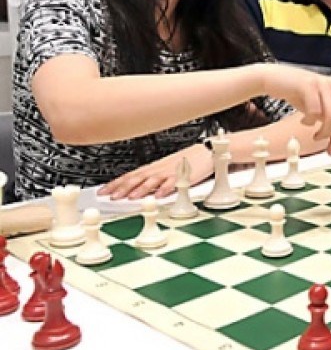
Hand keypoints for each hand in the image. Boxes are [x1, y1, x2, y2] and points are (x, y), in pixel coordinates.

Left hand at [98, 144, 212, 199]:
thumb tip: (137, 191)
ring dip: (141, 189)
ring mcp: (171, 172)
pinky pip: (174, 183)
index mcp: (153, 168)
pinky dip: (166, 189)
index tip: (103, 191)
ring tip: (131, 197)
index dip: (115, 183)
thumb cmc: (186, 161)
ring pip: (152, 180)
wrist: (207, 152)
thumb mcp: (165, 169)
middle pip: (137, 178)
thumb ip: (152, 180)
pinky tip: (160, 195)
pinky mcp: (185, 176)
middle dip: (123, 188)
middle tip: (111, 197)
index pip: (130, 175)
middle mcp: (159, 169)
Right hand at [258, 64, 330, 158]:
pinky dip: (310, 122)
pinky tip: (304, 122)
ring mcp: (323, 84)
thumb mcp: (322, 108)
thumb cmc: (299, 95)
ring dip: (324, 133)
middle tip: (330, 151)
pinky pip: (314, 111)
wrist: (275, 78)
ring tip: (316, 137)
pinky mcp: (308, 85)